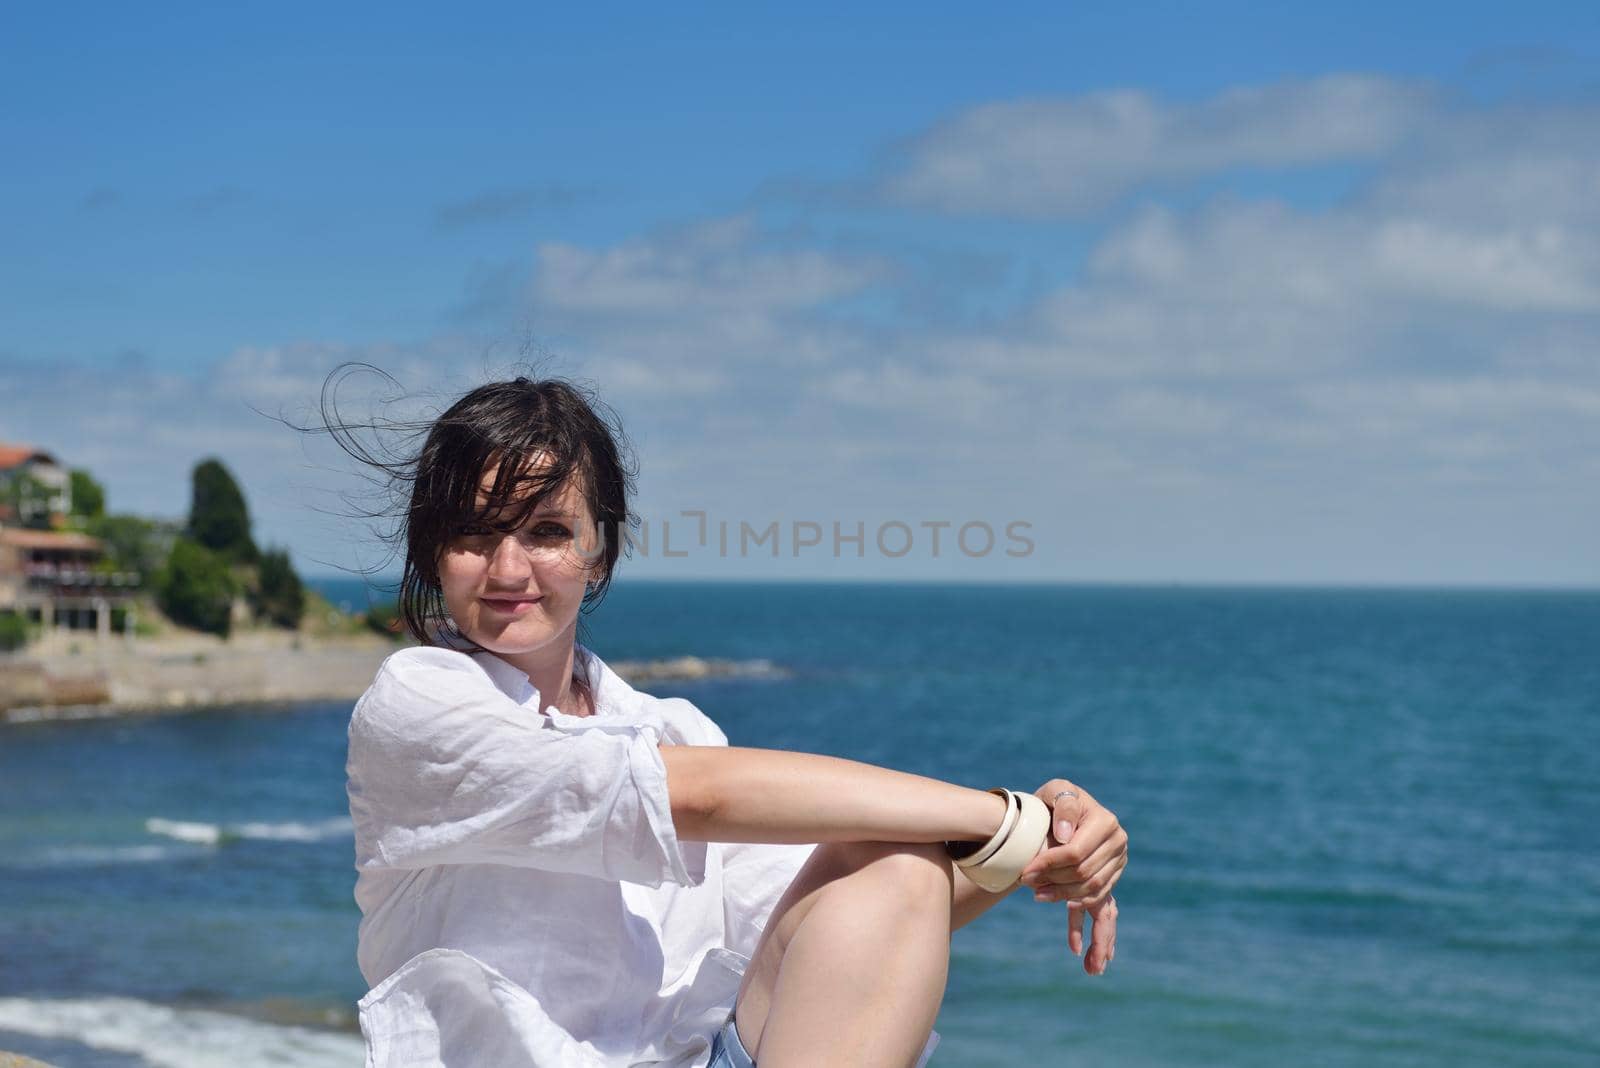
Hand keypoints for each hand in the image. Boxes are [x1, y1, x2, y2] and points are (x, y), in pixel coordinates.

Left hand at [1018, 779, 1127, 975]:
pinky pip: (1102, 907)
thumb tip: (1065, 835)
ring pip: (1093, 894)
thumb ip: (1063, 805)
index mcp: (1106, 823)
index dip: (1049, 864)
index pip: (1076, 853)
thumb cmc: (1054, 801)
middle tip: (1028, 889)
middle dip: (1055, 885)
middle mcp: (1118, 845)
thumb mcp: (1056, 791)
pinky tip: (1078, 949)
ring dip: (1066, 902)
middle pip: (1084, 875)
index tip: (1025, 873)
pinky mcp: (1109, 879)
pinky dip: (1087, 923)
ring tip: (1042, 902)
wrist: (1059, 813)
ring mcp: (1116, 864)